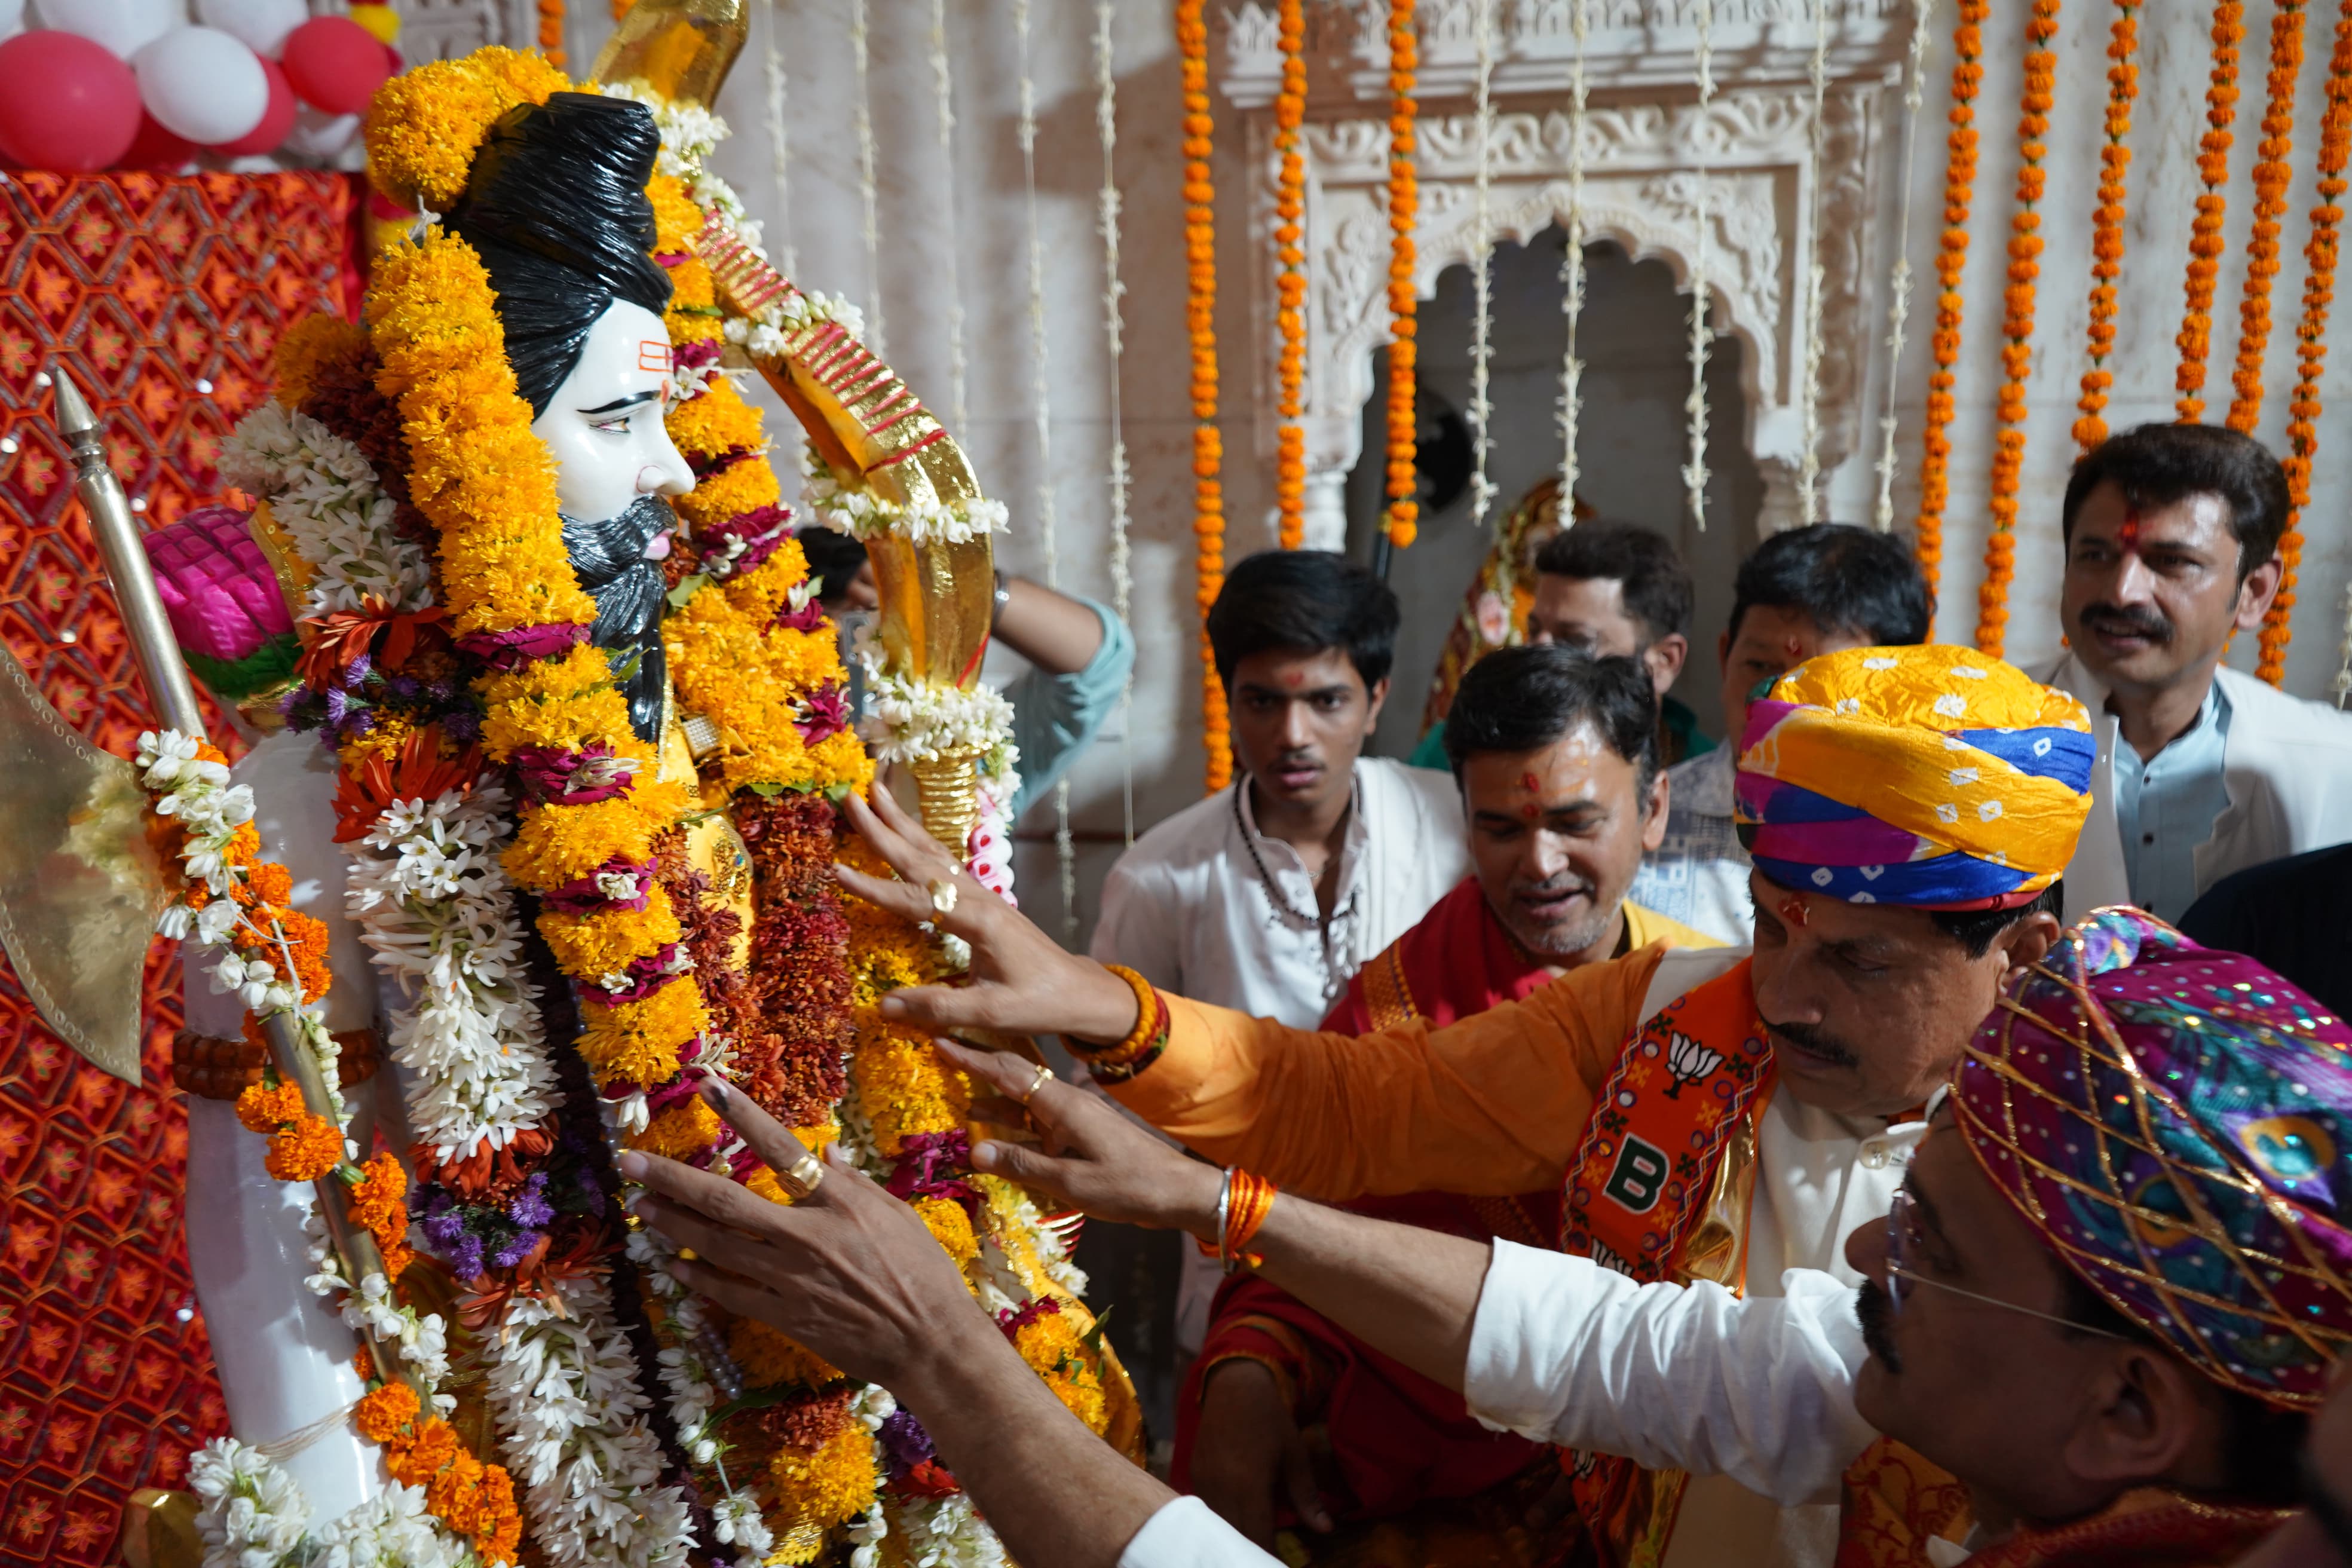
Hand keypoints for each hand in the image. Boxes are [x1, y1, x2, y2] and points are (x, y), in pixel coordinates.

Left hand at [619, 1080, 993, 1388]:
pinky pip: (727, 1292)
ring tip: (639, 1207)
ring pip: (713, 1247)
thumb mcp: (898, 1213)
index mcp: (838, 1202)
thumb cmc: (924, 1272)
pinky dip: (696, 1277)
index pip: (780, 1146)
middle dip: (672, 1179)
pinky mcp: (782, 1315)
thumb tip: (824, 1153)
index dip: (742, 1114)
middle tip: (631, 1161)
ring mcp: (788, 1280)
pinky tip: (672, 1264)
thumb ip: (855, 1182)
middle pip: (725, 1202)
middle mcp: (805, 1236)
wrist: (929, 1343)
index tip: (708, 1085)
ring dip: (670, 1225)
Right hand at [835, 786, 1140, 1042]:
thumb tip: (883, 1005)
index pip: (915, 900)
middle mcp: (978, 899)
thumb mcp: (991, 1012)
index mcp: (978, 921)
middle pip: (922, 859)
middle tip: (851, 796)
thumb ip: (938, 1007)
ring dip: (902, 823)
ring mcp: (982, 897)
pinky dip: (921, 842)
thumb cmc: (1039, 1003)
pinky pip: (945, 863)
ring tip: (875, 792)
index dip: (873, 888)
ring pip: (934, 853)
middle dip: (883, 828)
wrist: (1080, 992)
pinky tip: (908, 832)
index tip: (836, 869)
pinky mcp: (983, 902)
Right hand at [943, 1041, 1221, 1232]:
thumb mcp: (1072, 1182)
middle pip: (1015, 1080)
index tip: (941, 1039)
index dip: (973, 1058)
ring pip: (1025, 1105)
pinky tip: (996, 1137)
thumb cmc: (1130, 1185)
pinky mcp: (1080, 1136)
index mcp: (1064, 1106)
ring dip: (994, 1103)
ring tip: (960, 1101)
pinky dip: (1014, 1128)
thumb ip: (1023, 1166)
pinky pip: (1038, 1126)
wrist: (1179, 1191)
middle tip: (944, 1054)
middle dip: (979, 1067)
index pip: (1009, 1073)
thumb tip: (974, 1151)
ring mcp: (1074, 1120)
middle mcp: (1066, 1104)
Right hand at [1189, 1360, 1332, 1546]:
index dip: (1268, 1557)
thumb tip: (1326, 1529)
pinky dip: (1220, 1521)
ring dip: (1233, 1537)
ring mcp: (1203, 1483)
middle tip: (1264, 1556)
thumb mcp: (1295, 1455)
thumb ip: (1306, 1496)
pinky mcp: (1193, 1475)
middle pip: (1234, 1537)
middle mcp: (1221, 1489)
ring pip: (1217, 1525)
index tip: (1279, 1563)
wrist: (1233, 1386)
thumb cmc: (1270, 1420)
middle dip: (1249, 1552)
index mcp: (1249, 1486)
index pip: (1257, 1538)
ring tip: (1249, 1545)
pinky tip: (1233, 1522)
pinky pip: (1206, 1509)